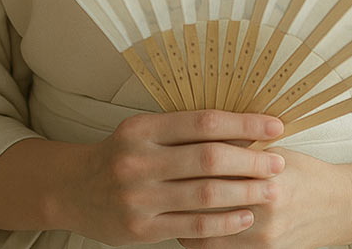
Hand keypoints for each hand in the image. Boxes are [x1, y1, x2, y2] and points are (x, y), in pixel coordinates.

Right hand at [58, 109, 285, 245]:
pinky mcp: (140, 230)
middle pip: (208, 158)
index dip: (243, 123)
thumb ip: (183, 130)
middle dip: (250, 160)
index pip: (203, 121)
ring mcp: (139, 197)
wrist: (73, 189)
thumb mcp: (144, 130)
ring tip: (270, 190)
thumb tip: (241, 128)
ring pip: (204, 194)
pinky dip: (222, 222)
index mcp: (143, 128)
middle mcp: (140, 160)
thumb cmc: (121, 153)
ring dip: (244, 192)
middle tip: (278, 162)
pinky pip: (191, 227)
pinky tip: (244, 216)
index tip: (274, 125)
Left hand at [178, 147, 351, 248]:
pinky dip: (200, 239)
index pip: (214, 165)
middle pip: (207, 198)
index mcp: (266, 170)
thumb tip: (196, 134)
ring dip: (182, 219)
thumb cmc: (304, 172)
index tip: (167, 155)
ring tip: (168, 206)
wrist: (339, 207)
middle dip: (178, 191)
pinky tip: (187, 227)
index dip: (185, 161)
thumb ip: (239, 146)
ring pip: (208, 230)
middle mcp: (266, 204)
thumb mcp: (274, 149)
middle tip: (159, 181)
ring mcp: (265, 234)